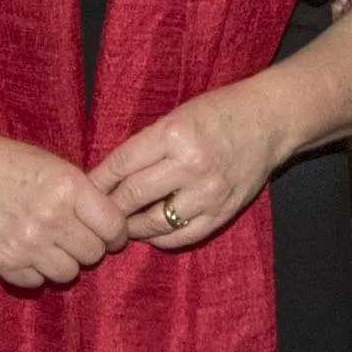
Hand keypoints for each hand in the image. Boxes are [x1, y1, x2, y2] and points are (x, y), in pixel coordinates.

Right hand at [0, 140, 126, 290]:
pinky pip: (37, 282)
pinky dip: (35, 271)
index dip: (115, 233)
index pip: (114, 228)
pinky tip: (26, 249)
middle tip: (72, 235)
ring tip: (48, 242)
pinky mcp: (4, 262)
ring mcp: (26, 243)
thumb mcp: (57, 167)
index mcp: (69, 188)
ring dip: (63, 261)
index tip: (108, 233)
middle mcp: (50, 218)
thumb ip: (87, 197)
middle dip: (87, 246)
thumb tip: (117, 228)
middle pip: (93, 254)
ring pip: (68, 273)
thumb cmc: (11, 165)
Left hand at [87, 87, 281, 251]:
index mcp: (173, 135)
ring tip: (120, 226)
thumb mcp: (176, 116)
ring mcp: (208, 192)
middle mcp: (190, 165)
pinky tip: (151, 233)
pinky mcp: (222, 212)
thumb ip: (146, 146)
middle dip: (108, 208)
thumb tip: (107, 177)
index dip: (97, 182)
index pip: (121, 165)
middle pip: (132, 197)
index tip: (83, 192)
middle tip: (94, 215)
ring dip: (132, 227)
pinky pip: (182, 235)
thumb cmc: (218, 113)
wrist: (268, 122)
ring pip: (154, 222)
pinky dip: (161, 238)